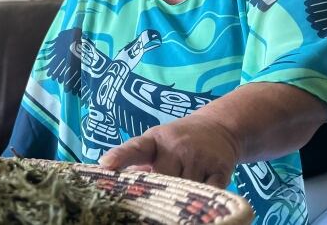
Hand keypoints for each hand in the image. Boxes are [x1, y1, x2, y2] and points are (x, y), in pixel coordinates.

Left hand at [98, 114, 239, 187]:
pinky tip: (201, 194)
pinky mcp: (220, 169)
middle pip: (161, 179)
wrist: (220, 127)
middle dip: (159, 188)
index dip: (120, 157)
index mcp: (155, 140)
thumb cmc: (179, 140)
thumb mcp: (157, 143)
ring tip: (184, 187)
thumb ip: (138, 163)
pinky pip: (208, 194)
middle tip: (159, 192)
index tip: (106, 165)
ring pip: (185, 189)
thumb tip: (116, 182)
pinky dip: (203, 199)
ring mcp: (200, 157)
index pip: (135, 149)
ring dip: (182, 194)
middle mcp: (177, 146)